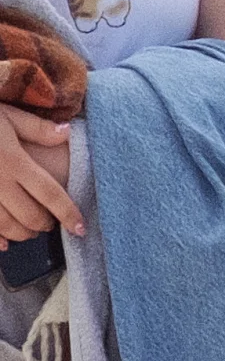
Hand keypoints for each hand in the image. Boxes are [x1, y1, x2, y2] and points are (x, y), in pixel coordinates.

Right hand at [0, 103, 76, 243]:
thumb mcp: (7, 117)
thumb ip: (38, 128)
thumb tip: (68, 132)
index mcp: (14, 162)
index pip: (49, 193)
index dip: (67, 212)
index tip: (80, 227)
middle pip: (28, 214)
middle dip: (44, 224)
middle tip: (51, 224)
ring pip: (4, 226)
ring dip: (22, 234)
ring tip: (31, 231)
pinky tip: (4, 244)